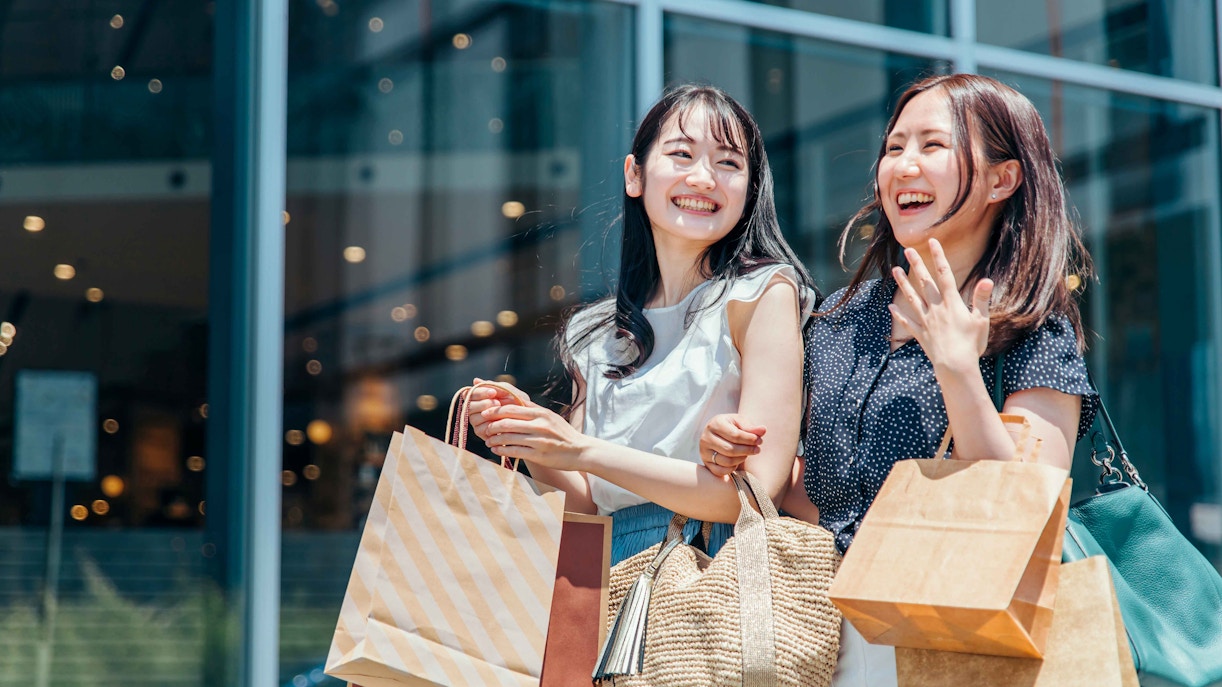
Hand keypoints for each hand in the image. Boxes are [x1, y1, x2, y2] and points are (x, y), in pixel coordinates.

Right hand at [466, 378, 531, 441]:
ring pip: (473, 418)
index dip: (479, 392)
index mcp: (478, 398)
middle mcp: (474, 410)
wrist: (528, 420)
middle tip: (497, 402)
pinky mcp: (482, 434)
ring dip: (487, 414)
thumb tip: (475, 380)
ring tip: (500, 412)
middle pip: (468, 406)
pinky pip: (480, 429)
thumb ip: (494, 386)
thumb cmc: (517, 403)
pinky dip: (490, 425)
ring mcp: (477, 422)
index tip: (493, 392)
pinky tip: (500, 422)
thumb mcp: (508, 392)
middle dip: (483, 403)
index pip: (470, 393)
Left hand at [481, 403, 588, 469]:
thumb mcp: (550, 417)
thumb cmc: (563, 433)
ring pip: (509, 437)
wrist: (580, 451)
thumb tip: (512, 404)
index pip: (512, 407)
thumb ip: (532, 411)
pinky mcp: (539, 455)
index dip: (495, 410)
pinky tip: (496, 450)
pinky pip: (515, 451)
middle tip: (484, 428)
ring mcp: (539, 440)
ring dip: (494, 439)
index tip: (485, 412)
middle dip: (492, 424)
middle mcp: (540, 424)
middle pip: (507, 421)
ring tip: (488, 440)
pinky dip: (502, 450)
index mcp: (541, 413)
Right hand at [700, 414, 764, 477]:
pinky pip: (720, 471)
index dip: (750, 439)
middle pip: (730, 450)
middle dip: (747, 450)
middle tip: (757, 449)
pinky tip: (738, 461)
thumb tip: (763, 430)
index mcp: (715, 424)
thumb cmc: (730, 426)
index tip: (759, 440)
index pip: (735, 435)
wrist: (716, 432)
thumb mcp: (739, 422)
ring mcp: (704, 452)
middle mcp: (706, 438)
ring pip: (726, 461)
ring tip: (748, 454)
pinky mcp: (706, 463)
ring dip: (741, 459)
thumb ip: (751, 426)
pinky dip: (732, 468)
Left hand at [890, 238, 992, 370]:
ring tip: (894, 270)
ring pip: (912, 298)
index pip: (945, 275)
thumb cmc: (972, 345)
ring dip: (903, 283)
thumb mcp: (981, 320)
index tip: (933, 242)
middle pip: (925, 283)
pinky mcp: (921, 335)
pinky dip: (899, 315)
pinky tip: (891, 307)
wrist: (955, 367)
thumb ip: (981, 299)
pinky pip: (908, 322)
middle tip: (907, 250)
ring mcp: (926, 321)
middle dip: (917, 265)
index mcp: (952, 304)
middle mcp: (937, 309)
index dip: (939, 257)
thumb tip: (986, 279)